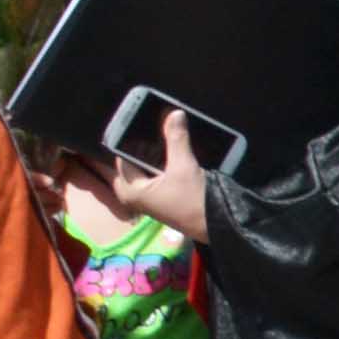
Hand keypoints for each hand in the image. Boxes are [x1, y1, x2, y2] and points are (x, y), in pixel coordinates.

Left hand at [105, 105, 215, 234]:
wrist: (215, 225)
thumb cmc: (191, 200)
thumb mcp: (183, 166)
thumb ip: (176, 139)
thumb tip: (174, 113)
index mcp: (128, 188)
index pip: (123, 155)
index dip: (133, 137)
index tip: (142, 116)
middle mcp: (133, 192)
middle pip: (136, 159)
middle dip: (147, 142)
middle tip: (158, 119)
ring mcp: (148, 195)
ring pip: (148, 165)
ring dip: (158, 151)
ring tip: (169, 129)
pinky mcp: (162, 195)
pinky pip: (158, 172)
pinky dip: (165, 161)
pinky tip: (176, 146)